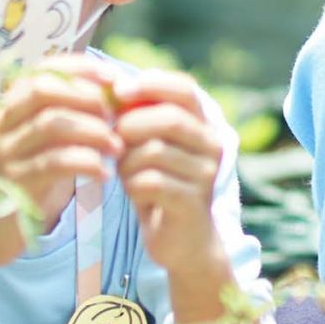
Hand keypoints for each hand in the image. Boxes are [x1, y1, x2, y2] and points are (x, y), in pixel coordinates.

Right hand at [0, 56, 126, 278]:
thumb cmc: (21, 186)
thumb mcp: (40, 148)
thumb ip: (66, 123)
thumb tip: (112, 99)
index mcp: (6, 111)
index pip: (40, 71)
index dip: (79, 69)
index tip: (114, 78)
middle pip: (43, 91)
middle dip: (87, 98)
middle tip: (117, 118)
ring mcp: (2, 155)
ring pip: (50, 124)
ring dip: (93, 132)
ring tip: (118, 148)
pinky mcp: (11, 185)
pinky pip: (53, 163)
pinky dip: (86, 163)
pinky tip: (105, 175)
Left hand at [112, 69, 233, 288]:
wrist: (182, 239)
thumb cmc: (159, 184)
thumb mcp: (149, 145)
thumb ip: (137, 117)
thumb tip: (112, 88)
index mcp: (204, 126)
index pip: (185, 89)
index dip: (151, 84)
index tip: (118, 90)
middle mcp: (212, 146)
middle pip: (168, 119)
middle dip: (130, 128)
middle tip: (114, 143)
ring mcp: (206, 175)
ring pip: (153, 152)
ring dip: (127, 162)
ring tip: (126, 173)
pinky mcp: (192, 202)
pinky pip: (150, 182)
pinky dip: (132, 186)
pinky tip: (135, 193)